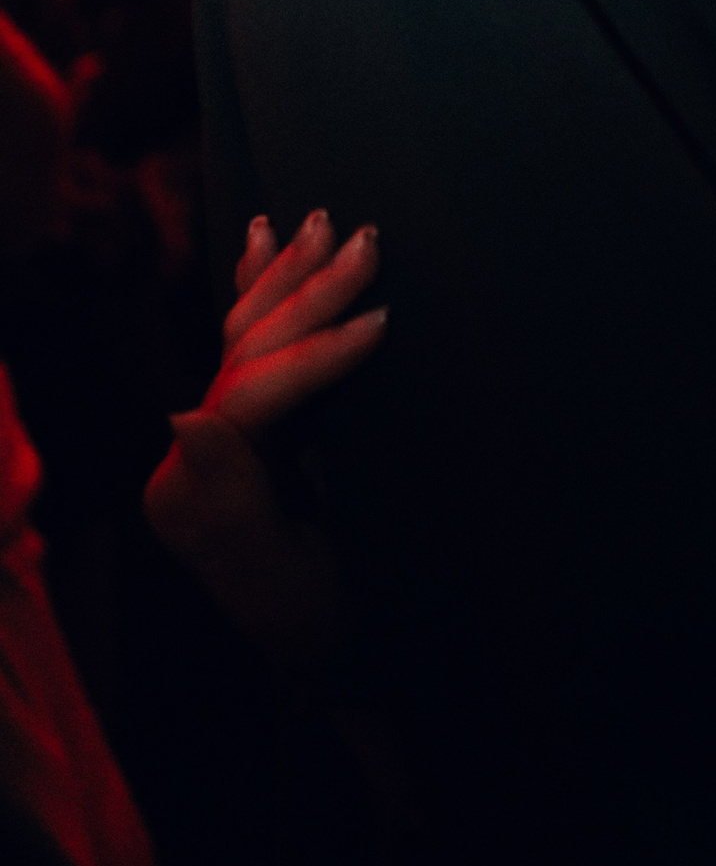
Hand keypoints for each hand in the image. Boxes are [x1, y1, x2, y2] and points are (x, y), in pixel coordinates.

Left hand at [143, 210, 385, 662]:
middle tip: (366, 240)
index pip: (247, 394)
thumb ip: (227, 497)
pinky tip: (259, 239)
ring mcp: (216, 435)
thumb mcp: (275, 573)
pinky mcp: (249, 425)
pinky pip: (249, 342)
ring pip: (246, 335)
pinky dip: (257, 287)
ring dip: (287, 275)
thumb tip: (183, 412)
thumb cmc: (314, 617)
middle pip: (245, 352)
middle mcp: (191, 451)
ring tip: (320, 220)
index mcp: (189, 486)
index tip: (383, 322)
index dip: (315, 353)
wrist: (335, 645)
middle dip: (306, 293)